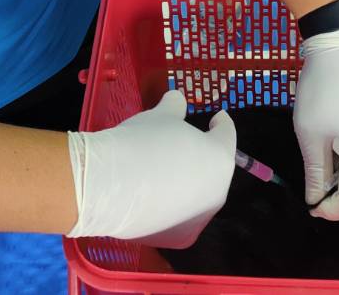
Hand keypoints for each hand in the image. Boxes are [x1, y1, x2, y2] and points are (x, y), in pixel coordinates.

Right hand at [66, 89, 235, 247]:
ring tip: (164, 173)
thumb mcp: (160, 116)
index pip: (226, 135)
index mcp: (220, 157)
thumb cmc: (143, 143)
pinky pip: (181, 217)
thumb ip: (174, 106)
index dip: (221, 124)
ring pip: (199, 196)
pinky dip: (172, 207)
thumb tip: (177, 99)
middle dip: (202, 156)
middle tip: (183, 146)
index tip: (216, 118)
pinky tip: (154, 199)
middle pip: (214, 168)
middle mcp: (218, 191)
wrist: (111, 186)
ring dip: (188, 184)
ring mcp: (201, 218)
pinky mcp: (181, 238)